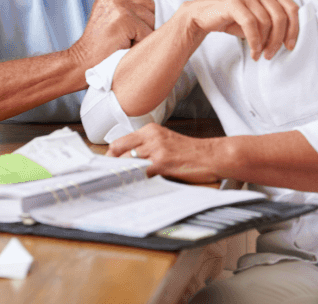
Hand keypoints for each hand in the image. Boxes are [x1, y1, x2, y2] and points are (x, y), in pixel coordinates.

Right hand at [69, 0, 154, 71]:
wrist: (83, 61)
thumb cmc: (101, 44)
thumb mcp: (109, 15)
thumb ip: (127, 5)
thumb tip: (160, 6)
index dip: (142, 11)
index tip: (130, 26)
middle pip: (151, 4)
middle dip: (145, 23)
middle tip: (127, 36)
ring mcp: (118, 5)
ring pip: (152, 18)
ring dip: (144, 34)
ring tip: (126, 41)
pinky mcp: (124, 18)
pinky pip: (149, 32)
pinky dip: (142, 44)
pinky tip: (126, 47)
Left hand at [108, 124, 226, 183]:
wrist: (212, 156)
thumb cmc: (191, 153)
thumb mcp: (166, 143)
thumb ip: (148, 148)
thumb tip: (128, 163)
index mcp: (150, 130)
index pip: (119, 142)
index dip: (110, 157)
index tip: (106, 168)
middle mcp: (150, 136)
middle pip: (118, 150)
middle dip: (110, 166)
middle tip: (107, 178)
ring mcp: (156, 149)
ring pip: (127, 161)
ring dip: (120, 174)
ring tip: (116, 185)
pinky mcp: (162, 162)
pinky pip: (141, 172)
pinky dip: (134, 180)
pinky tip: (132, 187)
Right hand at [178, 0, 297, 60]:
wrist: (203, 16)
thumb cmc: (233, 19)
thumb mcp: (258, 20)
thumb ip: (274, 23)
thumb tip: (290, 40)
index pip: (292, 10)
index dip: (294, 30)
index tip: (290, 46)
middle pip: (280, 18)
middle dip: (278, 40)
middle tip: (271, 55)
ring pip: (266, 23)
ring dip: (264, 44)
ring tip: (259, 54)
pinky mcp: (234, 2)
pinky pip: (251, 24)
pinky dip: (254, 41)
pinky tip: (253, 51)